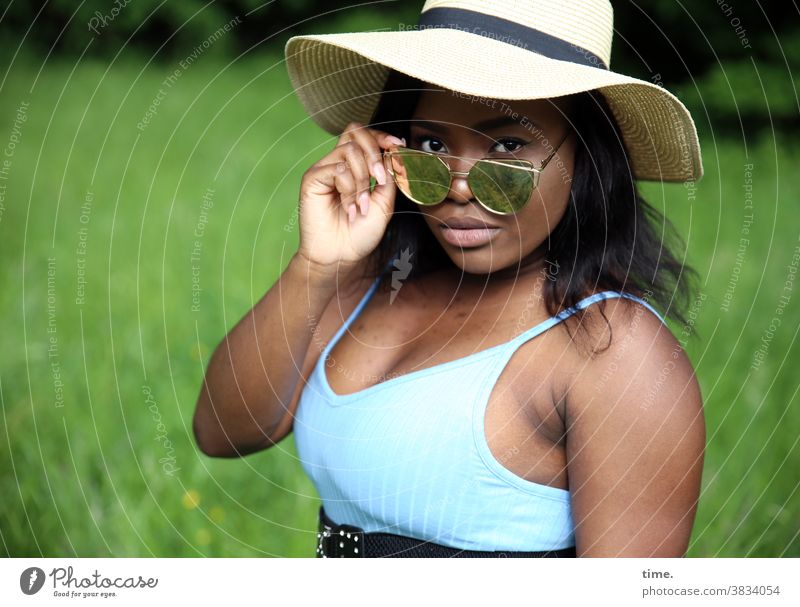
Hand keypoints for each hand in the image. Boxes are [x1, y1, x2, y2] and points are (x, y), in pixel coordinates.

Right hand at [296, 121, 401, 275]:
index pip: (365, 135)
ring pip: (349, 151)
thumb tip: (394, 150)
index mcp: (355, 165)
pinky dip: (349, 189)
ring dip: (363, 180)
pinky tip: (349, 209)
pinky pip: (337, 168)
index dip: (382, 136)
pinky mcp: (312, 178)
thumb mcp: (385, 201)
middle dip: (374, 153)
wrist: (341, 255)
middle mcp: (338, 163)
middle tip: (380, 180)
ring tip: (361, 206)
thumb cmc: (361, 232)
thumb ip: (389, 175)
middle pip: (355, 132)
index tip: (399, 145)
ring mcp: (324, 169)